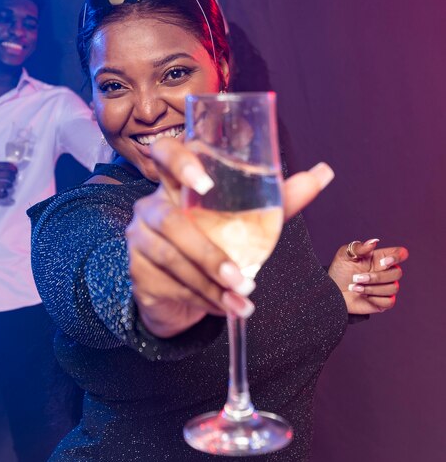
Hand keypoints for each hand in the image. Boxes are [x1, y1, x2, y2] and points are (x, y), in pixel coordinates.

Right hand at [0, 161, 17, 200]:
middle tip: (13, 179)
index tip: (16, 171)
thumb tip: (14, 166)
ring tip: (9, 185)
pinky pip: (2, 194)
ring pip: (6, 185)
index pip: (6, 165)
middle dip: (13, 177)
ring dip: (10, 185)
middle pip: (8, 175)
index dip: (13, 169)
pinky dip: (6, 193)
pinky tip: (5, 192)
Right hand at [127, 138, 334, 337]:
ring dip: (210, 283)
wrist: (184, 292)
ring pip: (171, 256)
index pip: (166, 153)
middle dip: (209, 253)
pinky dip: (201, 299)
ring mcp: (140, 237)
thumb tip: (324, 172)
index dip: (180, 161)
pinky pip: (167, 283)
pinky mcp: (137, 270)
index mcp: (178, 184)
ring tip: (241, 299)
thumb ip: (280, 199)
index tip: (204, 183)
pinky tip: (223, 308)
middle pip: (171, 219)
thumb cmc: (217, 244)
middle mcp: (152, 205)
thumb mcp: (248, 221)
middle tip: (243, 279)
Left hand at [328, 239, 407, 314]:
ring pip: (393, 288)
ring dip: (371, 288)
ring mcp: (385, 287)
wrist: (332, 290)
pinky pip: (389, 301)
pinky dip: (375, 299)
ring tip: (354, 287)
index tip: (385, 261)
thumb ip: (359, 248)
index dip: (398, 256)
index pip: (400, 253)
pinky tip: (363, 295)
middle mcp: (386, 272)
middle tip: (356, 278)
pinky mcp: (382, 302)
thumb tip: (373, 242)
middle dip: (376, 277)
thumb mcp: (345, 255)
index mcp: (379, 258)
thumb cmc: (339, 270)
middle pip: (397, 273)